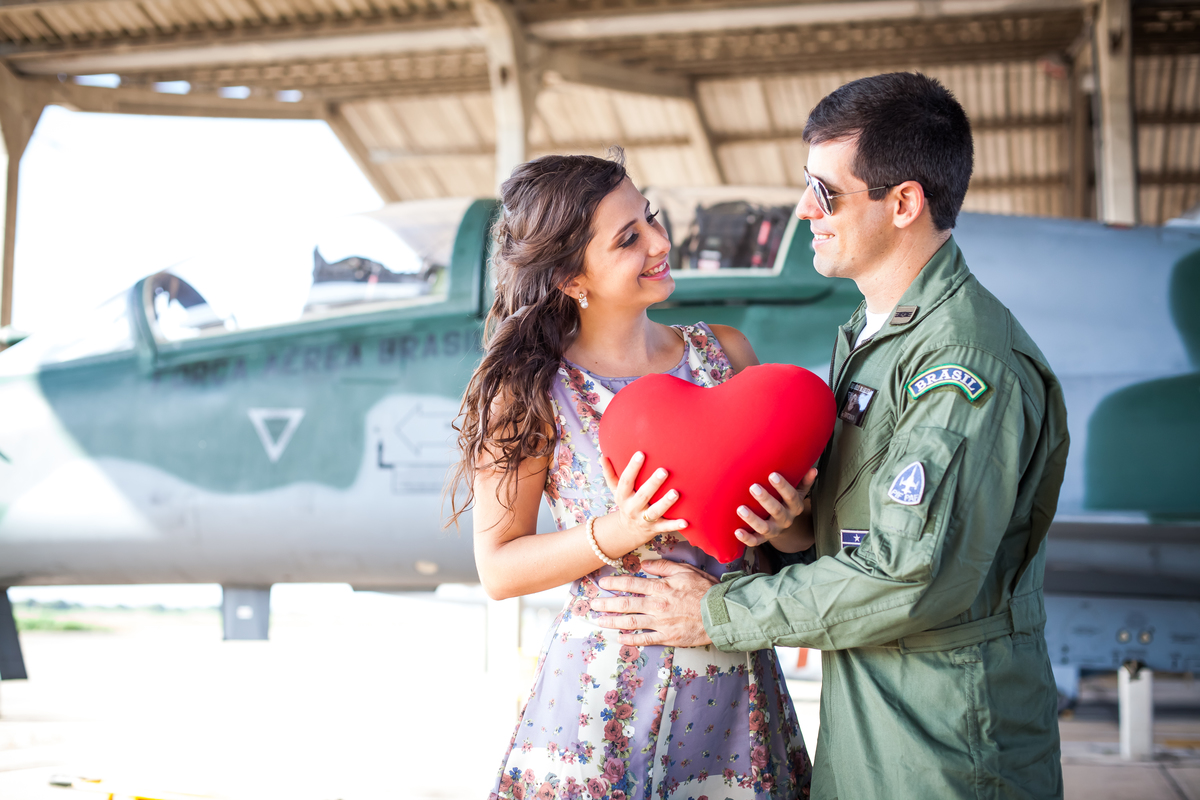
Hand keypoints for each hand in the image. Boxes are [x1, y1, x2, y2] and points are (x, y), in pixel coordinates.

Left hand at [592, 559, 716, 646]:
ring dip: (612, 622)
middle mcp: (657, 605)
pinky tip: (620, 639)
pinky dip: (631, 640)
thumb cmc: (705, 590)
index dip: (615, 583)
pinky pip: (645, 639)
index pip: (632, 584)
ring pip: (630, 622)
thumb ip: (663, 567)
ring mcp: (661, 623)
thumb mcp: (685, 571)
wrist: (721, 613)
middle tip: (592, 604)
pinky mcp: (668, 637)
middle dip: (606, 604)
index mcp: (660, 588)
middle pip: (625, 604)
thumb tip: (645, 565)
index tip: (602, 584)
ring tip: (599, 621)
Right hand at [601, 452, 687, 550]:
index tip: (641, 453)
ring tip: (675, 493)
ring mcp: (644, 519)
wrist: (627, 531)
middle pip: (642, 495)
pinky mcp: (655, 528)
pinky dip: (675, 525)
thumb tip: (603, 456)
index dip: (632, 467)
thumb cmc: (625, 503)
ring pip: (655, 511)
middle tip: (663, 471)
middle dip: (653, 484)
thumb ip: (610, 474)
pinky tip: (686, 522)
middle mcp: (632, 508)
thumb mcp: (615, 490)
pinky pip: (665, 527)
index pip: (626, 480)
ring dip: (665, 503)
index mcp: (623, 496)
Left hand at [735, 468, 816, 551]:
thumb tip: (813, 469)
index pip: (791, 496)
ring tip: (740, 509)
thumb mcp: (799, 493)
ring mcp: (774, 530)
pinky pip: (755, 541)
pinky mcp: (763, 538)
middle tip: (753, 487)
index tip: (772, 475)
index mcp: (794, 507)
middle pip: (777, 511)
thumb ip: (804, 482)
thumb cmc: (787, 503)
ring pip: (764, 528)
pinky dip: (746, 538)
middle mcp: (785, 519)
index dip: (783, 486)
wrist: (786, 528)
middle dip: (765, 499)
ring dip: (752, 519)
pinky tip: (737, 532)